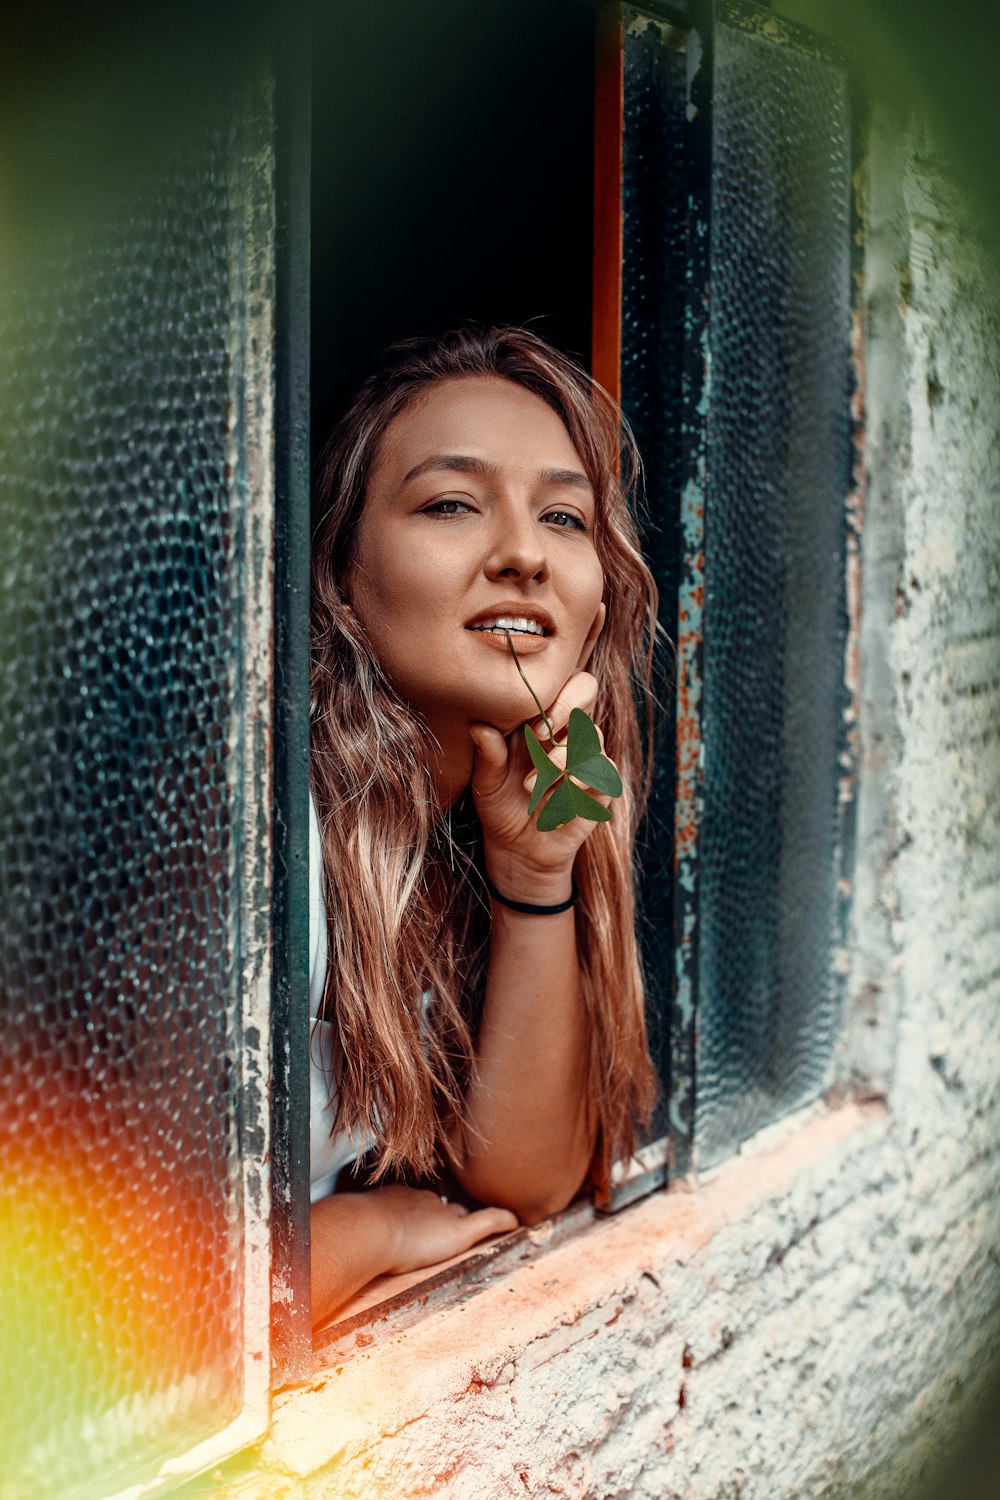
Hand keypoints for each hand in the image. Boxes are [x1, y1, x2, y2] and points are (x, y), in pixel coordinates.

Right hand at [310, 1185, 518, 1328]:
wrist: (364, 1230)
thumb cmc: (347, 1233)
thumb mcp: (342, 1233)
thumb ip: (338, 1240)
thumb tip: (307, 1262)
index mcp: (395, 1199)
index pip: (414, 1202)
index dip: (418, 1212)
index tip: (418, 1220)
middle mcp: (420, 1200)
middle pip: (439, 1205)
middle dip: (445, 1213)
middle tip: (449, 1221)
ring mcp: (441, 1213)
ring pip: (462, 1212)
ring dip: (472, 1218)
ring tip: (485, 1223)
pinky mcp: (458, 1230)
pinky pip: (489, 1220)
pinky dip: (503, 1220)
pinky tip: (517, 1222)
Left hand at [469, 669, 619, 900]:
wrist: (517, 850)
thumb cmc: (499, 806)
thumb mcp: (486, 781)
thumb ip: (487, 754)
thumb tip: (479, 726)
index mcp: (539, 718)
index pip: (559, 679)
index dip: (550, 692)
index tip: (528, 725)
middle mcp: (566, 729)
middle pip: (586, 688)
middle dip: (563, 711)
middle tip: (537, 737)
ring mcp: (586, 756)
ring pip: (592, 734)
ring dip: (560, 759)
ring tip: (530, 786)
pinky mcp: (599, 786)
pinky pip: (603, 770)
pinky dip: (578, 782)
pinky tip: (556, 798)